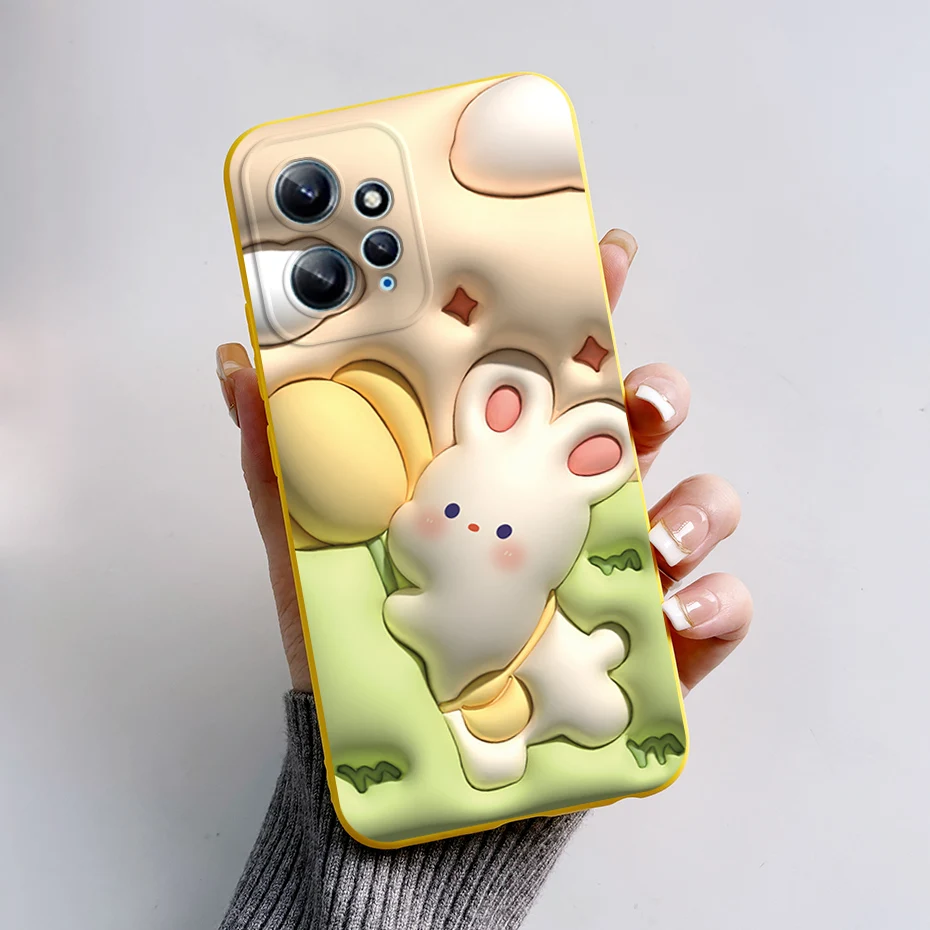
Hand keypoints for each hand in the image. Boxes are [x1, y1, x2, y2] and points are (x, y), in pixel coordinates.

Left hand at [216, 228, 751, 694]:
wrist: (402, 757)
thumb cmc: (362, 647)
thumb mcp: (308, 548)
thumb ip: (281, 457)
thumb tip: (235, 360)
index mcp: (495, 470)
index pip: (548, 376)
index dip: (585, 311)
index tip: (607, 258)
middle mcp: (563, 509)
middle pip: (635, 427)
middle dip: (655, 396)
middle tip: (638, 404)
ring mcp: (615, 573)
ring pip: (694, 506)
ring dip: (696, 502)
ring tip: (658, 533)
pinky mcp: (651, 646)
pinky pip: (714, 612)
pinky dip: (716, 602)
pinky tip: (679, 612)